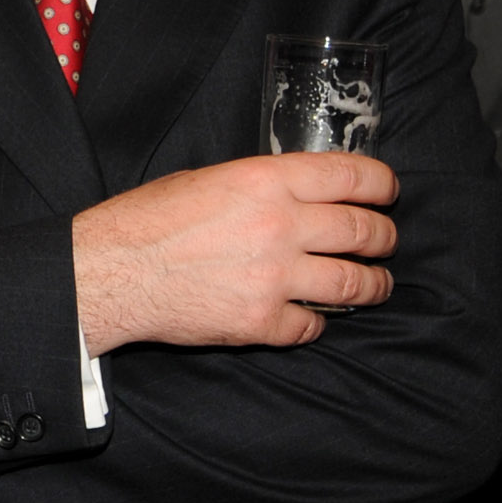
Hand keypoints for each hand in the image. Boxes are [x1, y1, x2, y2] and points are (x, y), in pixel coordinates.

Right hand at [72, 153, 398, 355]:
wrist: (112, 271)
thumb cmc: (150, 220)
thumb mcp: (209, 178)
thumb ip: (262, 185)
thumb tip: (298, 194)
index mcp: (268, 180)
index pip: (351, 177)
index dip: (382, 185)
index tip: (389, 193)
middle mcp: (280, 225)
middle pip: (362, 231)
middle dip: (384, 238)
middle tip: (385, 242)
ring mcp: (274, 277)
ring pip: (352, 283)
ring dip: (373, 285)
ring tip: (376, 286)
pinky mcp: (259, 321)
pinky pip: (311, 325)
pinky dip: (316, 322)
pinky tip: (312, 317)